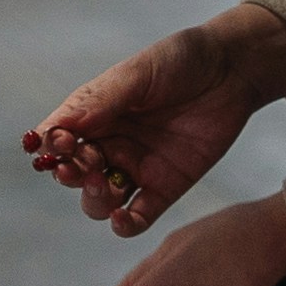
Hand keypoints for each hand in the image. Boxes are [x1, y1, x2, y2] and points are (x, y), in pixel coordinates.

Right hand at [25, 3, 285, 235]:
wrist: (233, 70)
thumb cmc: (181, 61)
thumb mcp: (138, 73)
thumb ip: (101, 101)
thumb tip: (58, 128)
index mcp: (94, 115)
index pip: (58, 139)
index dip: (52, 147)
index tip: (62, 144)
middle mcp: (109, 144)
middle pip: (74, 174)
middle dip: (71, 173)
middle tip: (85, 163)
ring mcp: (135, 168)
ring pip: (98, 200)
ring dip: (93, 198)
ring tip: (103, 184)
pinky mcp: (164, 187)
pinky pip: (137, 216)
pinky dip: (124, 224)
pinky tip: (121, 219)